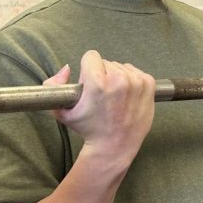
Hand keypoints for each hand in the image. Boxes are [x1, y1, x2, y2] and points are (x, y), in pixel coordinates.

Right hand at [44, 50, 155, 164]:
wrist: (115, 146)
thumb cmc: (89, 130)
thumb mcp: (62, 112)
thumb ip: (53, 85)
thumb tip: (67, 68)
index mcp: (98, 83)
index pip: (91, 56)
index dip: (87, 70)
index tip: (89, 84)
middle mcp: (118, 80)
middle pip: (106, 62)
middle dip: (102, 75)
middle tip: (102, 95)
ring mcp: (136, 82)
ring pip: (121, 67)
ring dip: (117, 78)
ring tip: (114, 97)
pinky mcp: (148, 85)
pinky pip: (136, 72)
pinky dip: (131, 81)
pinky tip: (126, 96)